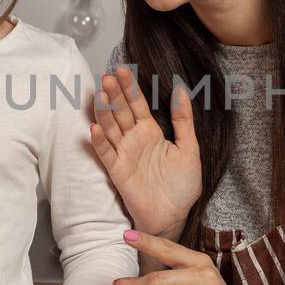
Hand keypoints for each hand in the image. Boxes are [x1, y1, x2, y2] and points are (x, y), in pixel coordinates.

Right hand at [90, 68, 200, 239]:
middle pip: (120, 112)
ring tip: (99, 94)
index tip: (123, 69)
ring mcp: (123, 154)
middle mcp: (134, 139)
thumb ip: (183, 121)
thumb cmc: (182, 185)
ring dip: (104, 112)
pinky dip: (100, 141)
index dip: (129, 87)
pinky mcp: (117, 171)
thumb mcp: (189, 148)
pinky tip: (95, 128)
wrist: (174, 215)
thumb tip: (181, 90)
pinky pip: (106, 153)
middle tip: (107, 76)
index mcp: (150, 131)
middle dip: (114, 94)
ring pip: (110, 128)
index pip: (137, 104)